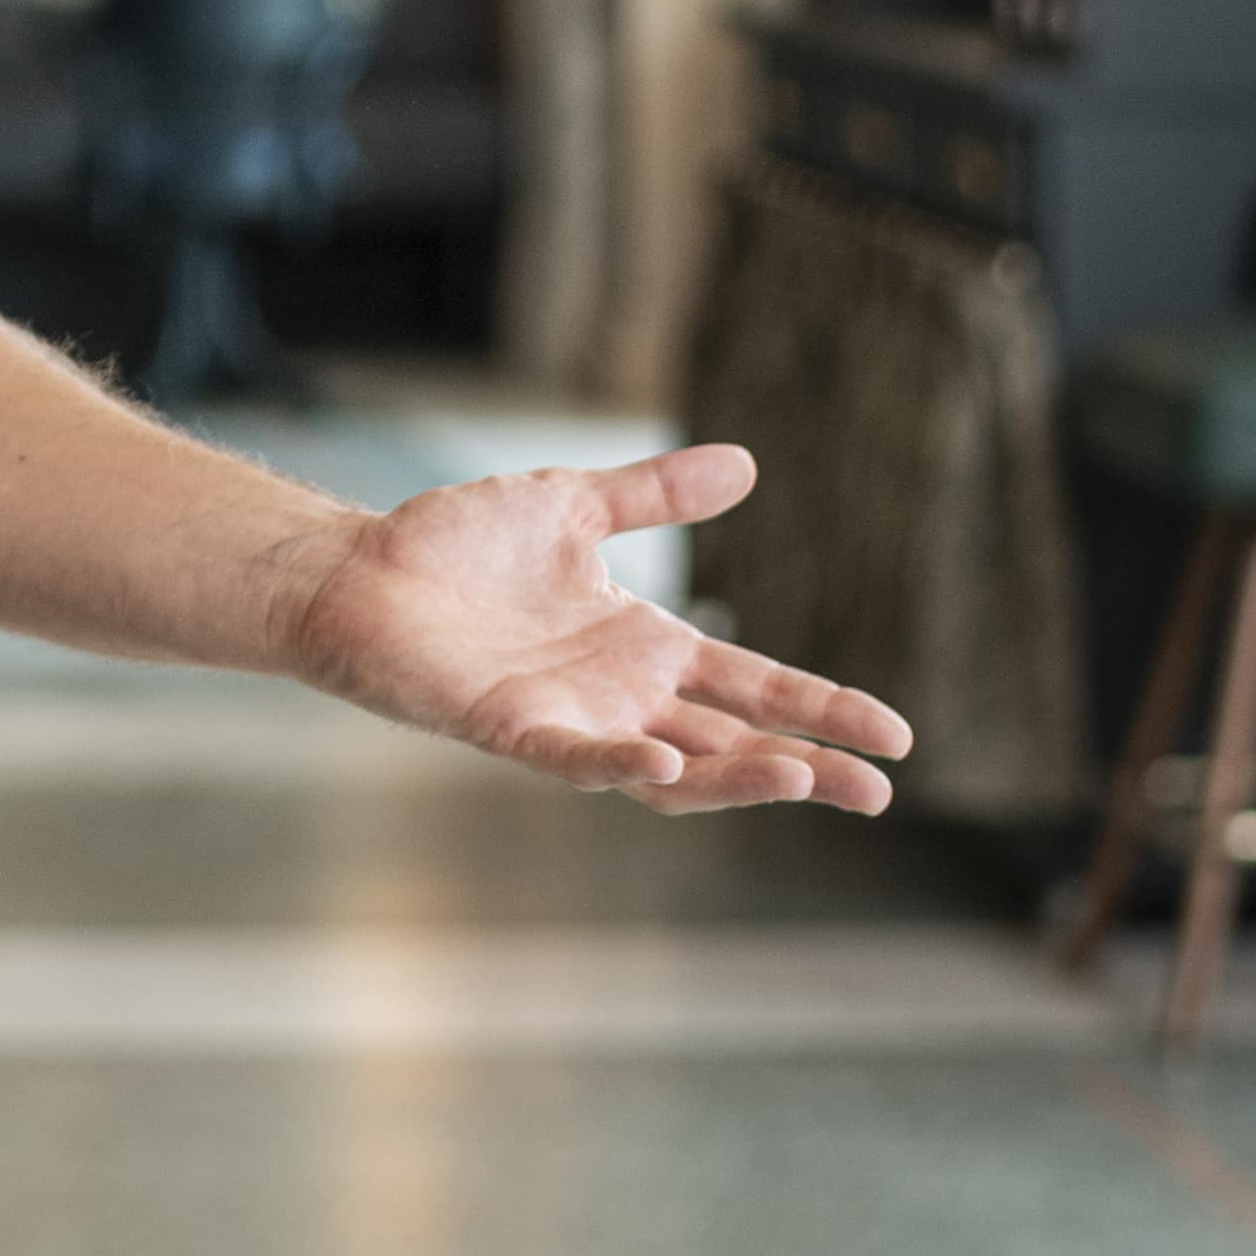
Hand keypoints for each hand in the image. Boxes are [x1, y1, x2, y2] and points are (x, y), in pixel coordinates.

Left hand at [284, 444, 906, 813]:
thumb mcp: (572, 503)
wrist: (360, 567)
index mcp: (645, 646)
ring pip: (674, 768)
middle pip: (735, 743)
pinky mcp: (511, 728)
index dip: (822, 708)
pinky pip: (576, 757)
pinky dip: (619, 760)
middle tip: (881, 792)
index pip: (756, 686)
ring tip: (807, 779)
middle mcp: (620, 694)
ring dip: (736, 778)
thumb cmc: (455, 543)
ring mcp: (570, 718)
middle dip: (810, 767)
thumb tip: (745, 463)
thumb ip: (656, 494)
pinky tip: (663, 758)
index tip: (895, 734)